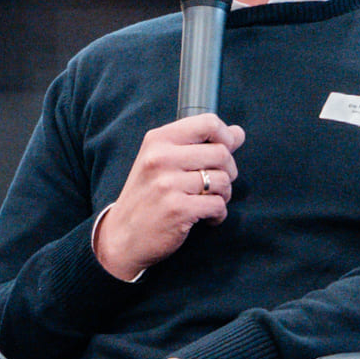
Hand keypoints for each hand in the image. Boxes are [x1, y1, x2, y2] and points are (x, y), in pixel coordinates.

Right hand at [93, 113, 240, 281]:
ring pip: (222, 180)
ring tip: (208, 201)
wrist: (121, 236)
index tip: (225, 151)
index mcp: (158, 140)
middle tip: (217, 184)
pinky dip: (218, 214)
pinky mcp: (177, 209)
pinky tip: (206, 218)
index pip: (208, 122)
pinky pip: (217, 205)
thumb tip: (237, 133)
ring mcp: (167, 184)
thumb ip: (199, 144)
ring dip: (223, 195)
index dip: (225, 137)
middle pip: (221, 152)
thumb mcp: (163, 161)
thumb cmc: (147, 196)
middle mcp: (160, 158)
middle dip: (229, 171)